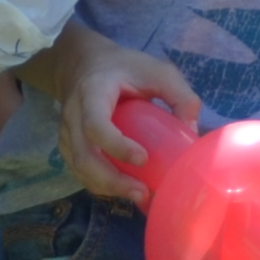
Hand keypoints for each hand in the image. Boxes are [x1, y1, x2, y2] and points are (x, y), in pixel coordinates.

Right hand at [39, 29, 204, 204]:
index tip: (143, 158)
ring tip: (138, 196)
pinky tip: (123, 189)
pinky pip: (80, 170)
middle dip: (112, 180)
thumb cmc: (123, 67)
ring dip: (107, 187)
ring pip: (80, 168)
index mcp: (93, 92)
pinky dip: (100, 185)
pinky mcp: (69, 145)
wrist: (83, 63)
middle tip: (142, 193)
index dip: (116, 146)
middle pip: (84, 156)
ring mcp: (67, 132)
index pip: (96, 124)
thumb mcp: (155, 69)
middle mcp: (73, 115)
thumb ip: (178, 93)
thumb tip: (192, 131)